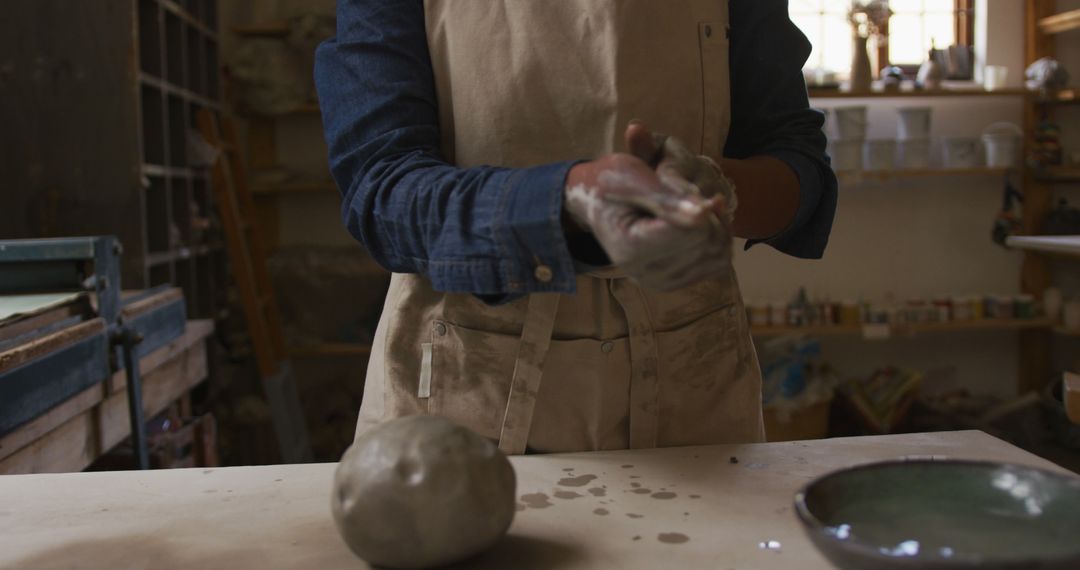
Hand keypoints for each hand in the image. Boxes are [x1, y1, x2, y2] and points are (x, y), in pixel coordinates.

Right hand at [562, 125, 733, 290]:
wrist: (599, 204)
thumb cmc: (611, 184)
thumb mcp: (630, 176)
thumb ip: (666, 196)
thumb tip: (702, 212)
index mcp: (630, 249)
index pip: (694, 230)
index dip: (697, 203)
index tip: (680, 186)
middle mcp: (645, 274)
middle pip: (708, 241)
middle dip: (706, 212)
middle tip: (682, 195)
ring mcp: (662, 282)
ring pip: (718, 254)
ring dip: (716, 224)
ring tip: (691, 206)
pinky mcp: (677, 283)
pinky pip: (718, 263)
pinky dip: (717, 239)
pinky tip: (697, 223)